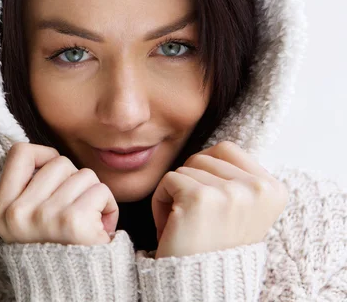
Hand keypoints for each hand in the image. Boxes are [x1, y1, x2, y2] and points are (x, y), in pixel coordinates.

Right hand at [0, 142, 118, 245]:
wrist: (75, 291)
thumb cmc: (59, 250)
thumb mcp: (27, 221)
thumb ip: (29, 187)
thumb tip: (43, 150)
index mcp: (2, 211)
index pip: (19, 152)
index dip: (43, 156)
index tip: (53, 179)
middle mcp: (17, 214)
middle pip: (59, 163)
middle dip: (75, 182)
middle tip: (73, 214)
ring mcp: (43, 217)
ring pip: (83, 174)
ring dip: (93, 195)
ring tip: (87, 223)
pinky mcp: (72, 222)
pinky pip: (100, 190)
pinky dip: (108, 207)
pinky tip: (99, 229)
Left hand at [152, 141, 288, 258]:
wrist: (201, 287)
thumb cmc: (215, 246)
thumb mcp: (242, 210)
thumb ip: (237, 178)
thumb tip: (217, 148)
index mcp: (273, 189)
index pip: (226, 148)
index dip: (207, 170)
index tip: (209, 202)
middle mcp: (258, 188)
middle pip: (203, 156)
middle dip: (191, 182)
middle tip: (196, 216)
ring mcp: (230, 192)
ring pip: (185, 167)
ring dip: (176, 193)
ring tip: (186, 222)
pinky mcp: (200, 197)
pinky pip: (168, 179)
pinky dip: (161, 200)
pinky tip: (172, 225)